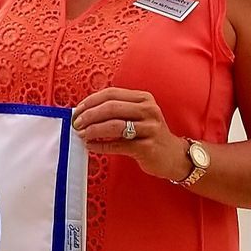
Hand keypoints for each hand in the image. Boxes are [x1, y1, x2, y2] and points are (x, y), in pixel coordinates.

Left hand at [71, 87, 189, 180]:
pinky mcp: (147, 147)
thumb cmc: (150, 135)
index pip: (111, 93)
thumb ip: (117, 111)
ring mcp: (149, 129)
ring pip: (114, 126)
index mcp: (144, 98)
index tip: (78, 110)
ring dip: (93, 130)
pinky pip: (118, 145)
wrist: (174, 156)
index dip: (91, 101)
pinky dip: (101, 146)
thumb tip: (86, 112)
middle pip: (111, 108)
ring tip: (83, 135)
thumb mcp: (139, 115)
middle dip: (89, 115)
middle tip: (77, 124)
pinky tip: (92, 146)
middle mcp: (148, 111)